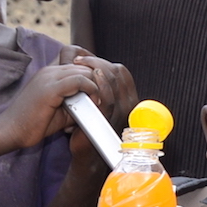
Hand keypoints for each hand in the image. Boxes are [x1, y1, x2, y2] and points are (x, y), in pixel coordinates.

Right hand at [0, 56, 113, 152]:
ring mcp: (49, 77)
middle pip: (85, 66)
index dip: (93, 78)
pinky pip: (79, 81)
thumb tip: (98, 104)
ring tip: (99, 102)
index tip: (100, 93)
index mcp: (49, 74)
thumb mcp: (61, 112)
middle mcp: (49, 71)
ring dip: (97, 85)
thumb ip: (77, 104)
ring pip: (85, 71)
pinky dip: (91, 90)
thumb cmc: (32, 124)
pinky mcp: (50, 88)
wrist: (10, 132)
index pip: (79, 65)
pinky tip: (94, 102)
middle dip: (98, 81)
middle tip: (104, 98)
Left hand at [63, 51, 136, 167]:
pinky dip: (98, 84)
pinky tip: (87, 77)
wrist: (86, 151)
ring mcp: (121, 111)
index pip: (120, 71)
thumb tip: (77, 55)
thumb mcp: (92, 98)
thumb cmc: (86, 125)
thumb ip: (91, 79)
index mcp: (128, 97)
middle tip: (78, 59)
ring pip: (114, 80)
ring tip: (78, 65)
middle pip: (117, 72)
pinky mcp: (111, 119)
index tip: (84, 59)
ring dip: (95, 68)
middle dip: (97, 61)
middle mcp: (129, 103)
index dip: (103, 62)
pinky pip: (108, 97)